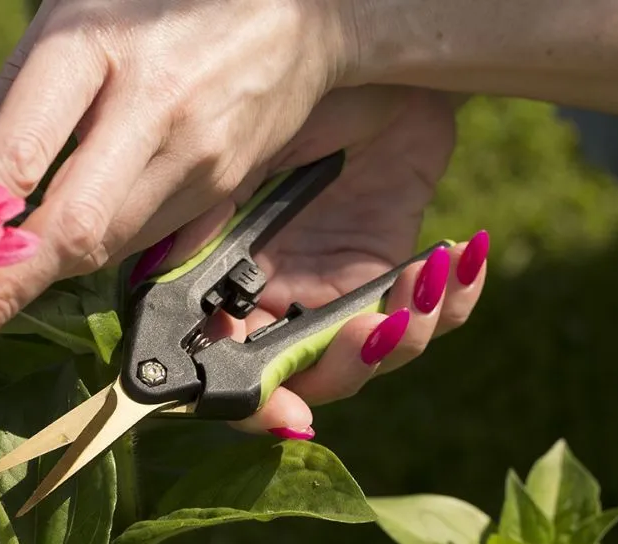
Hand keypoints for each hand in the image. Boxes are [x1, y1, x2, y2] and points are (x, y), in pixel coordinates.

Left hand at [0, 0, 356, 338]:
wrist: (293, 16)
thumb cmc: (159, 3)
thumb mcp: (72, 14)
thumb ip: (14, 98)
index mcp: (92, 45)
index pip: (21, 162)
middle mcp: (150, 105)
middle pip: (76, 229)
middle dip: (11, 287)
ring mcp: (195, 154)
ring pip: (108, 246)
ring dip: (53, 267)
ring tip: (7, 274)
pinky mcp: (221, 186)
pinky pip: (146, 238)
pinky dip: (102, 245)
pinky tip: (78, 233)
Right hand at [153, 86, 488, 436]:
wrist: (363, 59)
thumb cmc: (285, 99)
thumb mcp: (236, 159)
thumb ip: (199, 229)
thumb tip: (161, 292)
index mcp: (232, 291)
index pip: (232, 370)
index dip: (253, 403)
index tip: (285, 410)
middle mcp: (282, 304)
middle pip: (306, 381)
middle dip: (343, 371)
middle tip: (370, 334)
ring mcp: (342, 295)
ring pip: (374, 360)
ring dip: (406, 331)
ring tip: (424, 276)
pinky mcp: (399, 276)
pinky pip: (437, 318)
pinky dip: (455, 300)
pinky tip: (457, 255)